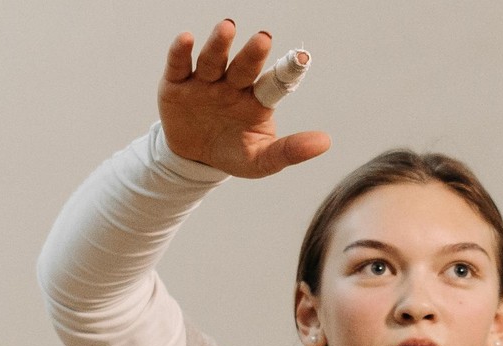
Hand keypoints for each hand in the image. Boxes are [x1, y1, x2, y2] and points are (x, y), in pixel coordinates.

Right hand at [158, 20, 330, 178]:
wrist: (193, 159)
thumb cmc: (233, 154)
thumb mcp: (261, 160)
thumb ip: (290, 150)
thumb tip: (326, 142)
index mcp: (257, 100)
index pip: (275, 83)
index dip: (288, 71)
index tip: (303, 59)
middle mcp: (233, 84)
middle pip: (244, 66)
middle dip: (252, 53)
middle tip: (263, 39)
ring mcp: (205, 82)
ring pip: (213, 60)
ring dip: (219, 44)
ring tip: (228, 28)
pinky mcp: (176, 84)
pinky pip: (179, 64)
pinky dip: (180, 51)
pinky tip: (185, 38)